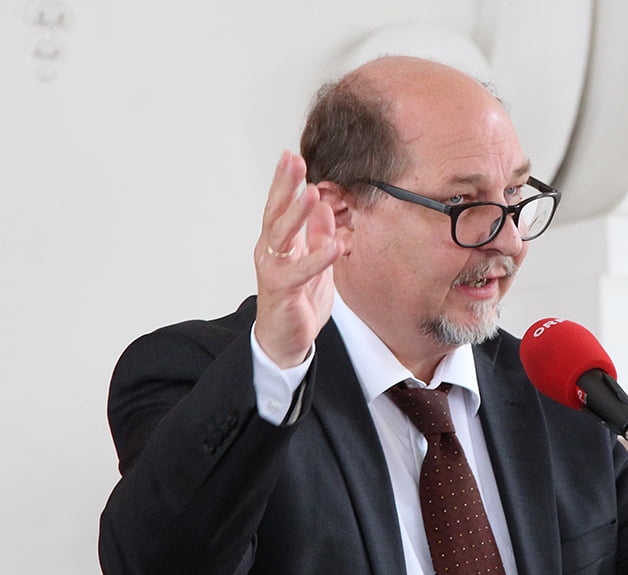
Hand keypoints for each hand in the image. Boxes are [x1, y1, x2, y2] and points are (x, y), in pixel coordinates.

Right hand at [253, 151, 342, 367]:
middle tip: (293, 161)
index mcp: (279, 244)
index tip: (292, 156)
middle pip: (275, 212)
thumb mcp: (315, 263)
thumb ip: (318, 236)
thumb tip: (326, 209)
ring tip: (311, 192)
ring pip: (281, 236)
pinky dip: (317, 257)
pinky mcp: (282, 290)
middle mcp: (271, 253)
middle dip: (284, 186)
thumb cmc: (298, 302)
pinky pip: (301, 271)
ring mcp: (273, 270)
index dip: (286, 182)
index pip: (281, 207)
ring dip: (297, 214)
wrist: (286, 340)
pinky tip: (333, 245)